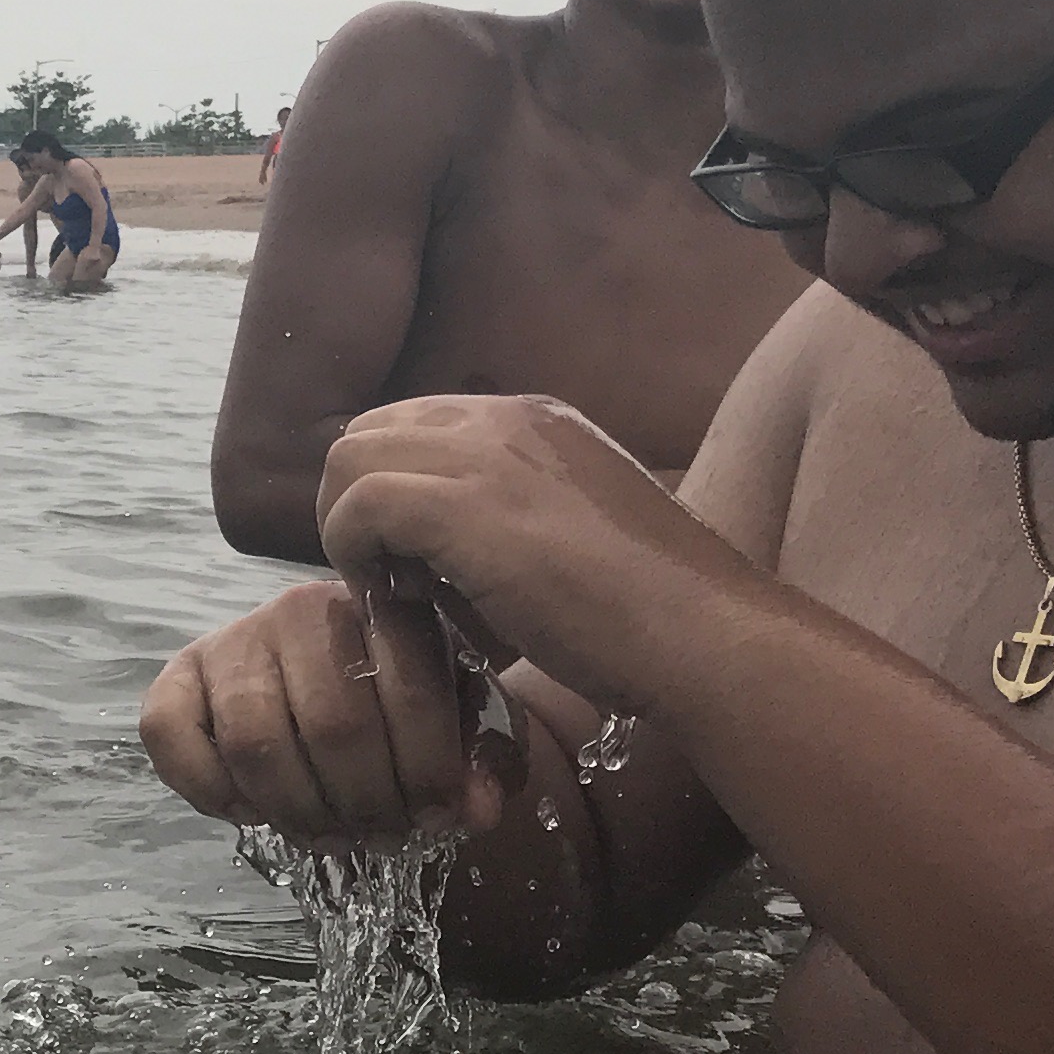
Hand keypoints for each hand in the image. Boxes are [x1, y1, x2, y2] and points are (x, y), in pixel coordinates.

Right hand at [142, 575, 502, 846]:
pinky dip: (208, 789)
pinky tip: (252, 812)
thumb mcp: (461, 718)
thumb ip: (481, 762)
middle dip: (363, 803)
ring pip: (253, 741)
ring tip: (326, 835)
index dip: (426, 771)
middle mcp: (302, 610)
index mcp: (383, 606)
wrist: (334, 668)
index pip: (409, 690)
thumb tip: (474, 812)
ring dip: (296, 810)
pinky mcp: (179, 673)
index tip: (436, 818)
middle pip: (332, 726)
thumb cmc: (404, 701)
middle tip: (378, 837)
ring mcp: (234, 638)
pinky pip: (168, 733)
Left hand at [312, 393, 755, 709]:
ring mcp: (484, 454)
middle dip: (358, 503)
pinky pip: (358, 506)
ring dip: (351, 527)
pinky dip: (354, 552)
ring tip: (395, 592)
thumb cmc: (655, 612)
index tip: (413, 564)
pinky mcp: (463, 504)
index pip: (416, 426)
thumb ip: (515, 521)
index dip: (395, 492)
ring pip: (351, 458)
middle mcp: (505, 418)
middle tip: (390, 577)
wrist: (703, 635)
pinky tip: (395, 599)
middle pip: (371, 432)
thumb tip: (442, 554)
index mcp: (535, 421)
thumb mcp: (576, 539)